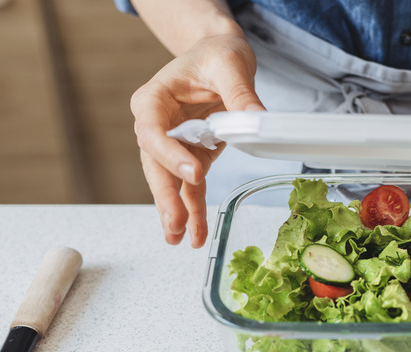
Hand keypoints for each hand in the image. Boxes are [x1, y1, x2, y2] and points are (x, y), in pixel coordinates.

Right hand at [130, 34, 264, 247]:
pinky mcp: (190, 156)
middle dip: (166, 196)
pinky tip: (195, 233)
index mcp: (153, 100)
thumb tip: (257, 120)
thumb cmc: (216, 54)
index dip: (170, 155)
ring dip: (176, 210)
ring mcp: (172, 144)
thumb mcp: (230, 65)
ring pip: (170, 182)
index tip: (192, 172)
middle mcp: (155, 125)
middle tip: (176, 223)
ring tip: (181, 238)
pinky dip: (193, 209)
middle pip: (156, 164)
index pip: (154, 131)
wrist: (219, 55)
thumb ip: (240, 93)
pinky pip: (189, 186)